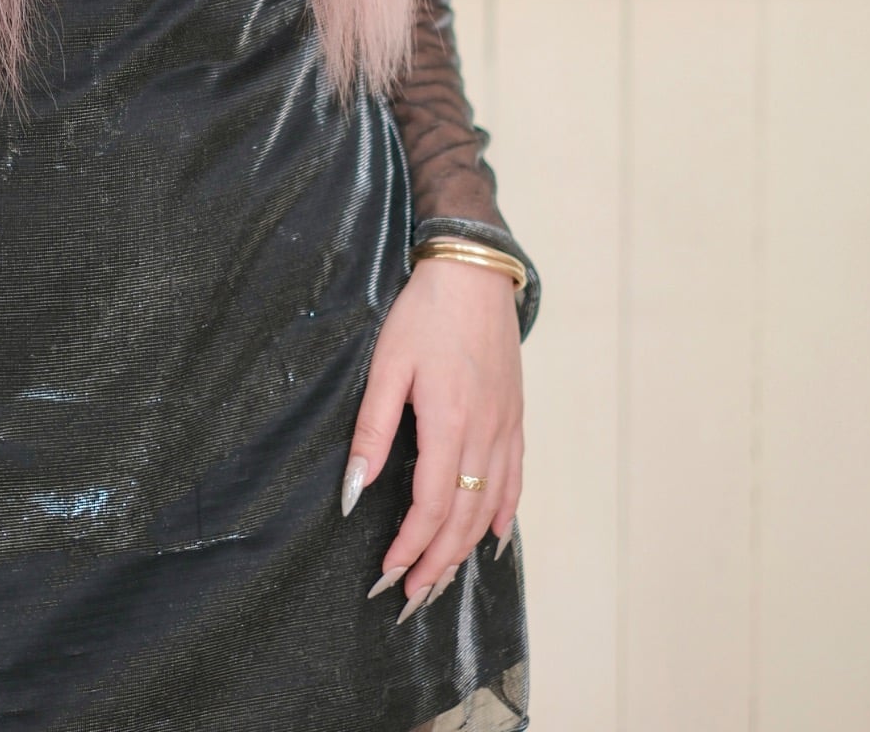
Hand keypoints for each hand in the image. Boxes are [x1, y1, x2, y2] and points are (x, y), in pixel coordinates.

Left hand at [340, 257, 523, 612]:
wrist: (472, 273)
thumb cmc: (423, 314)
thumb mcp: (386, 366)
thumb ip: (371, 431)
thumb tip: (354, 492)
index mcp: (448, 423)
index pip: (430, 506)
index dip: (410, 546)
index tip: (387, 573)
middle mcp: (484, 434)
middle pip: (463, 518)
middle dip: (436, 563)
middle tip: (410, 595)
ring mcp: (505, 427)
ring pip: (489, 506)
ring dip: (464, 548)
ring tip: (440, 577)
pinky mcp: (515, 417)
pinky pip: (513, 479)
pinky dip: (502, 514)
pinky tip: (491, 536)